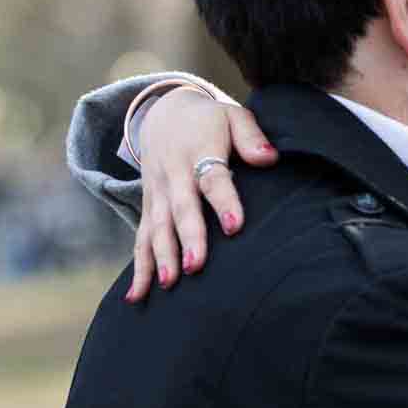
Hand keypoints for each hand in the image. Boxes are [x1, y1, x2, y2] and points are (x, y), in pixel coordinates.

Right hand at [126, 85, 277, 301]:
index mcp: (199, 152)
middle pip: (181, 209)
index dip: (223, 201)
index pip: (212, 178)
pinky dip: (138, 267)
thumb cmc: (210, 120)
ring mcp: (158, 193)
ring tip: (169, 284)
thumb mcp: (233, 115)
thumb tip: (269, 158)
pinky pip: (141, 238)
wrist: (163, 112)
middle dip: (188, 238)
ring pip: (157, 227)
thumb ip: (252, 137)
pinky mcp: (149, 207)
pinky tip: (137, 296)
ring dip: (161, 256)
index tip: (234, 226)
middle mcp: (174, 175)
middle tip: (196, 266)